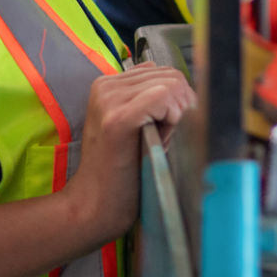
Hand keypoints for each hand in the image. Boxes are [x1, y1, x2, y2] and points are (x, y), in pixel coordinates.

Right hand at [64, 65, 196, 244]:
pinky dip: (173, 118)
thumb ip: (150, 99)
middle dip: (181, 107)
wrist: (94, 205)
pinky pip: (164, 97)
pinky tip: (160, 140)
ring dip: (177, 115)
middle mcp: (106, 86)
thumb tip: (182, 84)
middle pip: (173, 76)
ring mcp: (109, 100)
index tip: (165, 130)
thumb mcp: (135, 126)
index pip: (165, 72)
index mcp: (108, 84)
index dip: (177, 101)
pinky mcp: (118, 118)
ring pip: (172, 84)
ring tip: (158, 141)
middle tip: (165, 138)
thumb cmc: (122, 171)